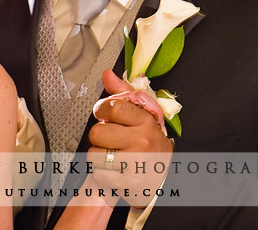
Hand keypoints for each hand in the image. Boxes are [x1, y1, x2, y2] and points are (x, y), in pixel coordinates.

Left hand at [87, 70, 173, 208]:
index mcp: (145, 122)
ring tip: (110, 155)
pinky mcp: (128, 183)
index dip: (102, 109)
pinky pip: (98, 175)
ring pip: (94, 155)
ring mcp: (135, 164)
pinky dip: (102, 174)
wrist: (163, 176)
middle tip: (108, 139)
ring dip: (98, 156)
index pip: (114, 107)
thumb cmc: (150, 143)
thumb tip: (107, 74)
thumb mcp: (142, 115)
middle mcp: (141, 142)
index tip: (103, 114)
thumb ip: (123, 93)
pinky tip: (113, 170)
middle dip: (98, 136)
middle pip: (98, 132)